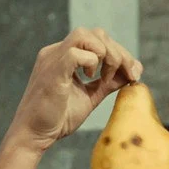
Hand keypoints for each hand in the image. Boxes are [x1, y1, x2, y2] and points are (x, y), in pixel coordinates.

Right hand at [5, 27, 142, 153]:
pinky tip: (90, 79)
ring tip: (105, 77)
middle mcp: (57, 52)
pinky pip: (76, 53)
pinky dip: (92, 63)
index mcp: (65, 56)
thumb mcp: (91, 96)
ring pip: (86, 35)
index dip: (121, 53)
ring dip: (107, 54)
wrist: (34, 135)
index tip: (134, 74)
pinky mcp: (52, 71)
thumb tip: (133, 72)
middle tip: (127, 75)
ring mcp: (53, 59)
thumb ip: (109, 82)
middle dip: (119, 53)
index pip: (99, 39)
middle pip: (96, 33)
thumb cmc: (58, 118)